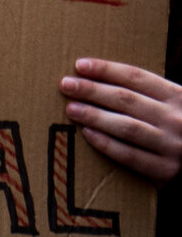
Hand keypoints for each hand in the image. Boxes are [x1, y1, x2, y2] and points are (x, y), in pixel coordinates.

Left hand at [61, 58, 181, 182]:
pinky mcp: (167, 170)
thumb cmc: (180, 127)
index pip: (137, 77)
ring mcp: (173, 145)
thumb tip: (97, 78)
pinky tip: (88, 134)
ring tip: (71, 108)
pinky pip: (131, 156)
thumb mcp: (174, 104)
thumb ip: (148, 94)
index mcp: (177, 97)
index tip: (80, 65)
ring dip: (95, 116)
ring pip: (127, 126)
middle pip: (127, 99)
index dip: (106, 69)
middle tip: (66, 84)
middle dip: (92, 90)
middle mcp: (176, 119)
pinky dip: (107, 144)